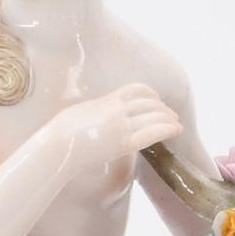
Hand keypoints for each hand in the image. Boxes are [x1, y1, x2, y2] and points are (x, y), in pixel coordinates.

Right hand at [48, 82, 182, 163]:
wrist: (58, 146)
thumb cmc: (63, 133)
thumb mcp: (83, 112)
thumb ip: (99, 110)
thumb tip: (103, 112)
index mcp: (107, 100)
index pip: (137, 89)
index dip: (151, 93)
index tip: (156, 100)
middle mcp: (117, 110)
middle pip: (150, 102)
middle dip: (163, 108)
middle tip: (171, 116)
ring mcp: (121, 125)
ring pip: (154, 115)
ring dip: (168, 118)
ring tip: (176, 124)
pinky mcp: (123, 143)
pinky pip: (152, 132)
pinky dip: (167, 128)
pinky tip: (176, 130)